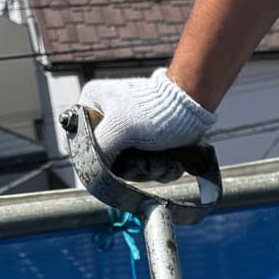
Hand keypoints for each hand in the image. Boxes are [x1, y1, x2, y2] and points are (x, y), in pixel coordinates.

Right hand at [78, 68, 216, 161]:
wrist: (193, 109)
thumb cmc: (154, 112)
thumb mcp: (118, 129)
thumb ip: (98, 150)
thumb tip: (91, 172)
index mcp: (92, 106)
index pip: (86, 145)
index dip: (104, 161)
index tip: (122, 161)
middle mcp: (107, 118)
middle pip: (112, 161)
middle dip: (136, 167)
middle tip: (150, 161)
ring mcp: (128, 132)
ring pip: (132, 167)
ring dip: (152, 169)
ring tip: (166, 160)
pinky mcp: (147, 143)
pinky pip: (148, 166)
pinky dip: (162, 168)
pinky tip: (172, 162)